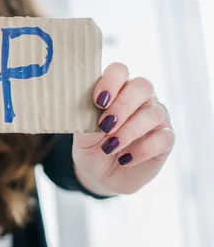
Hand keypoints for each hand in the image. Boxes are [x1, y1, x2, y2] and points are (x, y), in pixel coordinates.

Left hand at [72, 63, 174, 195]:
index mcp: (116, 89)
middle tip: (105, 126)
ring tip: (109, 147)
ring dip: (130, 130)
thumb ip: (86, 120)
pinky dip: (143, 149)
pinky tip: (125, 159)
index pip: (119, 71)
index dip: (111, 81)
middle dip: (122, 106)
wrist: (100, 175)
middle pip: (142, 86)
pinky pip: (164, 137)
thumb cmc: (91, 147)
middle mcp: (140, 98)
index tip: (99, 101)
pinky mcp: (165, 139)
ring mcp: (156, 117)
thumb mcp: (82, 136)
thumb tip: (93, 112)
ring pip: (154, 112)